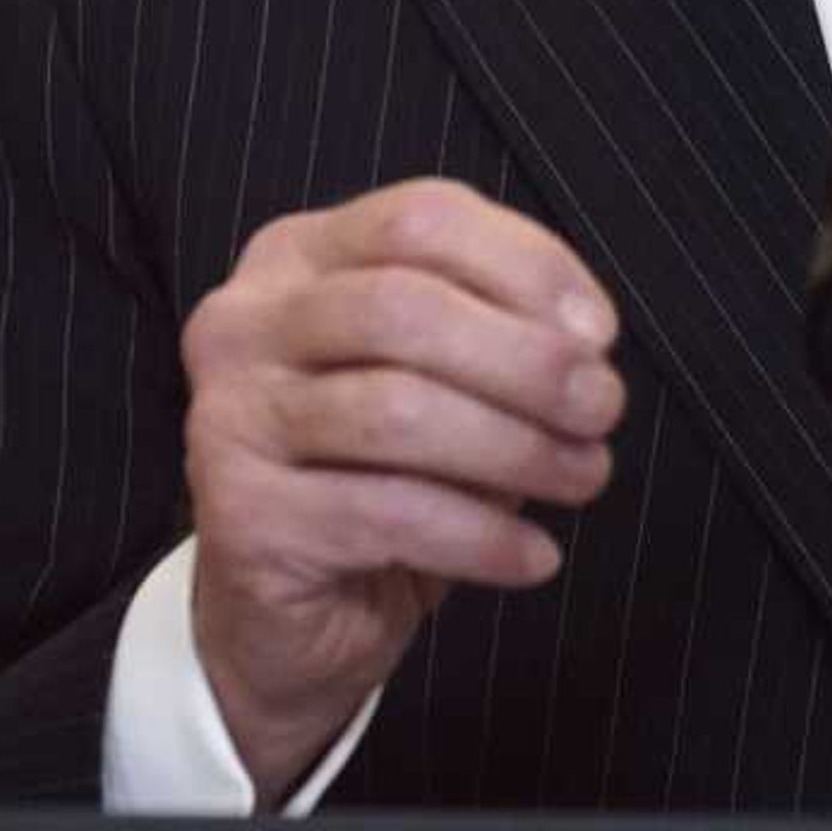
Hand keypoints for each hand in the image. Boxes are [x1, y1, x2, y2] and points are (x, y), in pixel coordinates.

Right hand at [177, 177, 624, 798]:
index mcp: (297, 257)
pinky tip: (534, 555)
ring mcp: (229, 417)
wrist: (285, 612)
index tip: (599, 332)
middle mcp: (246, 323)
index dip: (527, 265)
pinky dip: (482, 535)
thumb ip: (498, 334)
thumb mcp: (445, 381)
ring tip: (583, 477)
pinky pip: (387, 513)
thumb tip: (583, 342)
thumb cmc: (381, 474)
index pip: (419, 219)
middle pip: (403, 308)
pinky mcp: (239, 517)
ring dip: (518, 448)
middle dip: (527, 359)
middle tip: (602, 409)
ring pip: (395, 409)